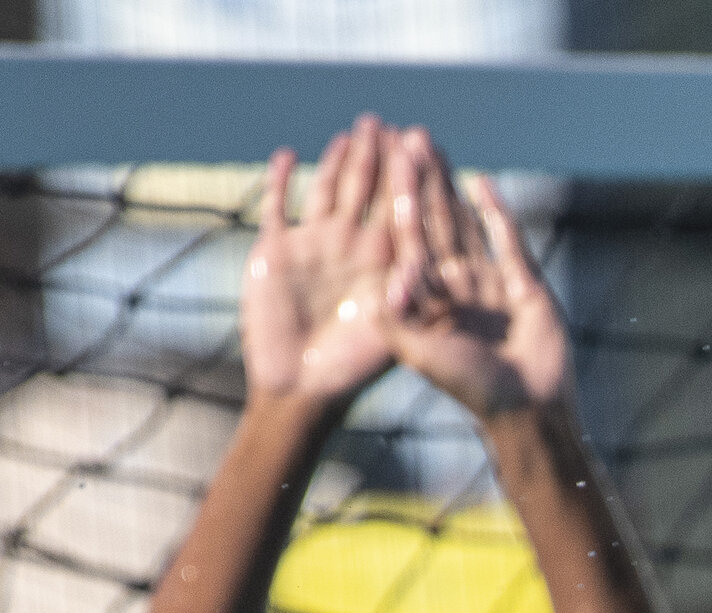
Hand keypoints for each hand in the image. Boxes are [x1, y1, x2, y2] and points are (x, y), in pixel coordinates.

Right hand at [241, 116, 396, 402]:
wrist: (299, 390)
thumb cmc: (350, 370)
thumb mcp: (389, 329)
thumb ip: (407, 293)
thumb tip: (435, 262)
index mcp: (383, 263)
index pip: (401, 207)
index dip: (408, 176)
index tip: (420, 144)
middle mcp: (351, 247)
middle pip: (367, 191)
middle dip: (377, 157)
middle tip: (385, 124)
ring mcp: (314, 245)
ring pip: (328, 189)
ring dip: (339, 161)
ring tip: (351, 133)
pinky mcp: (276, 249)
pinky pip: (278, 206)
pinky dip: (281, 181)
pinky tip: (290, 155)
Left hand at [381, 126, 569, 421]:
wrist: (529, 409)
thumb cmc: (472, 389)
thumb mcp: (420, 356)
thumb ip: (396, 318)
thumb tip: (390, 274)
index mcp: (426, 302)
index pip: (405, 241)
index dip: (396, 200)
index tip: (385, 164)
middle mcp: (454, 288)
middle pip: (434, 223)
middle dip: (420, 181)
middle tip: (407, 137)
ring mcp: (488, 284)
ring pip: (466, 224)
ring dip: (450, 185)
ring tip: (434, 147)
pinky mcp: (524, 284)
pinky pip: (508, 240)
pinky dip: (495, 212)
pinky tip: (480, 183)